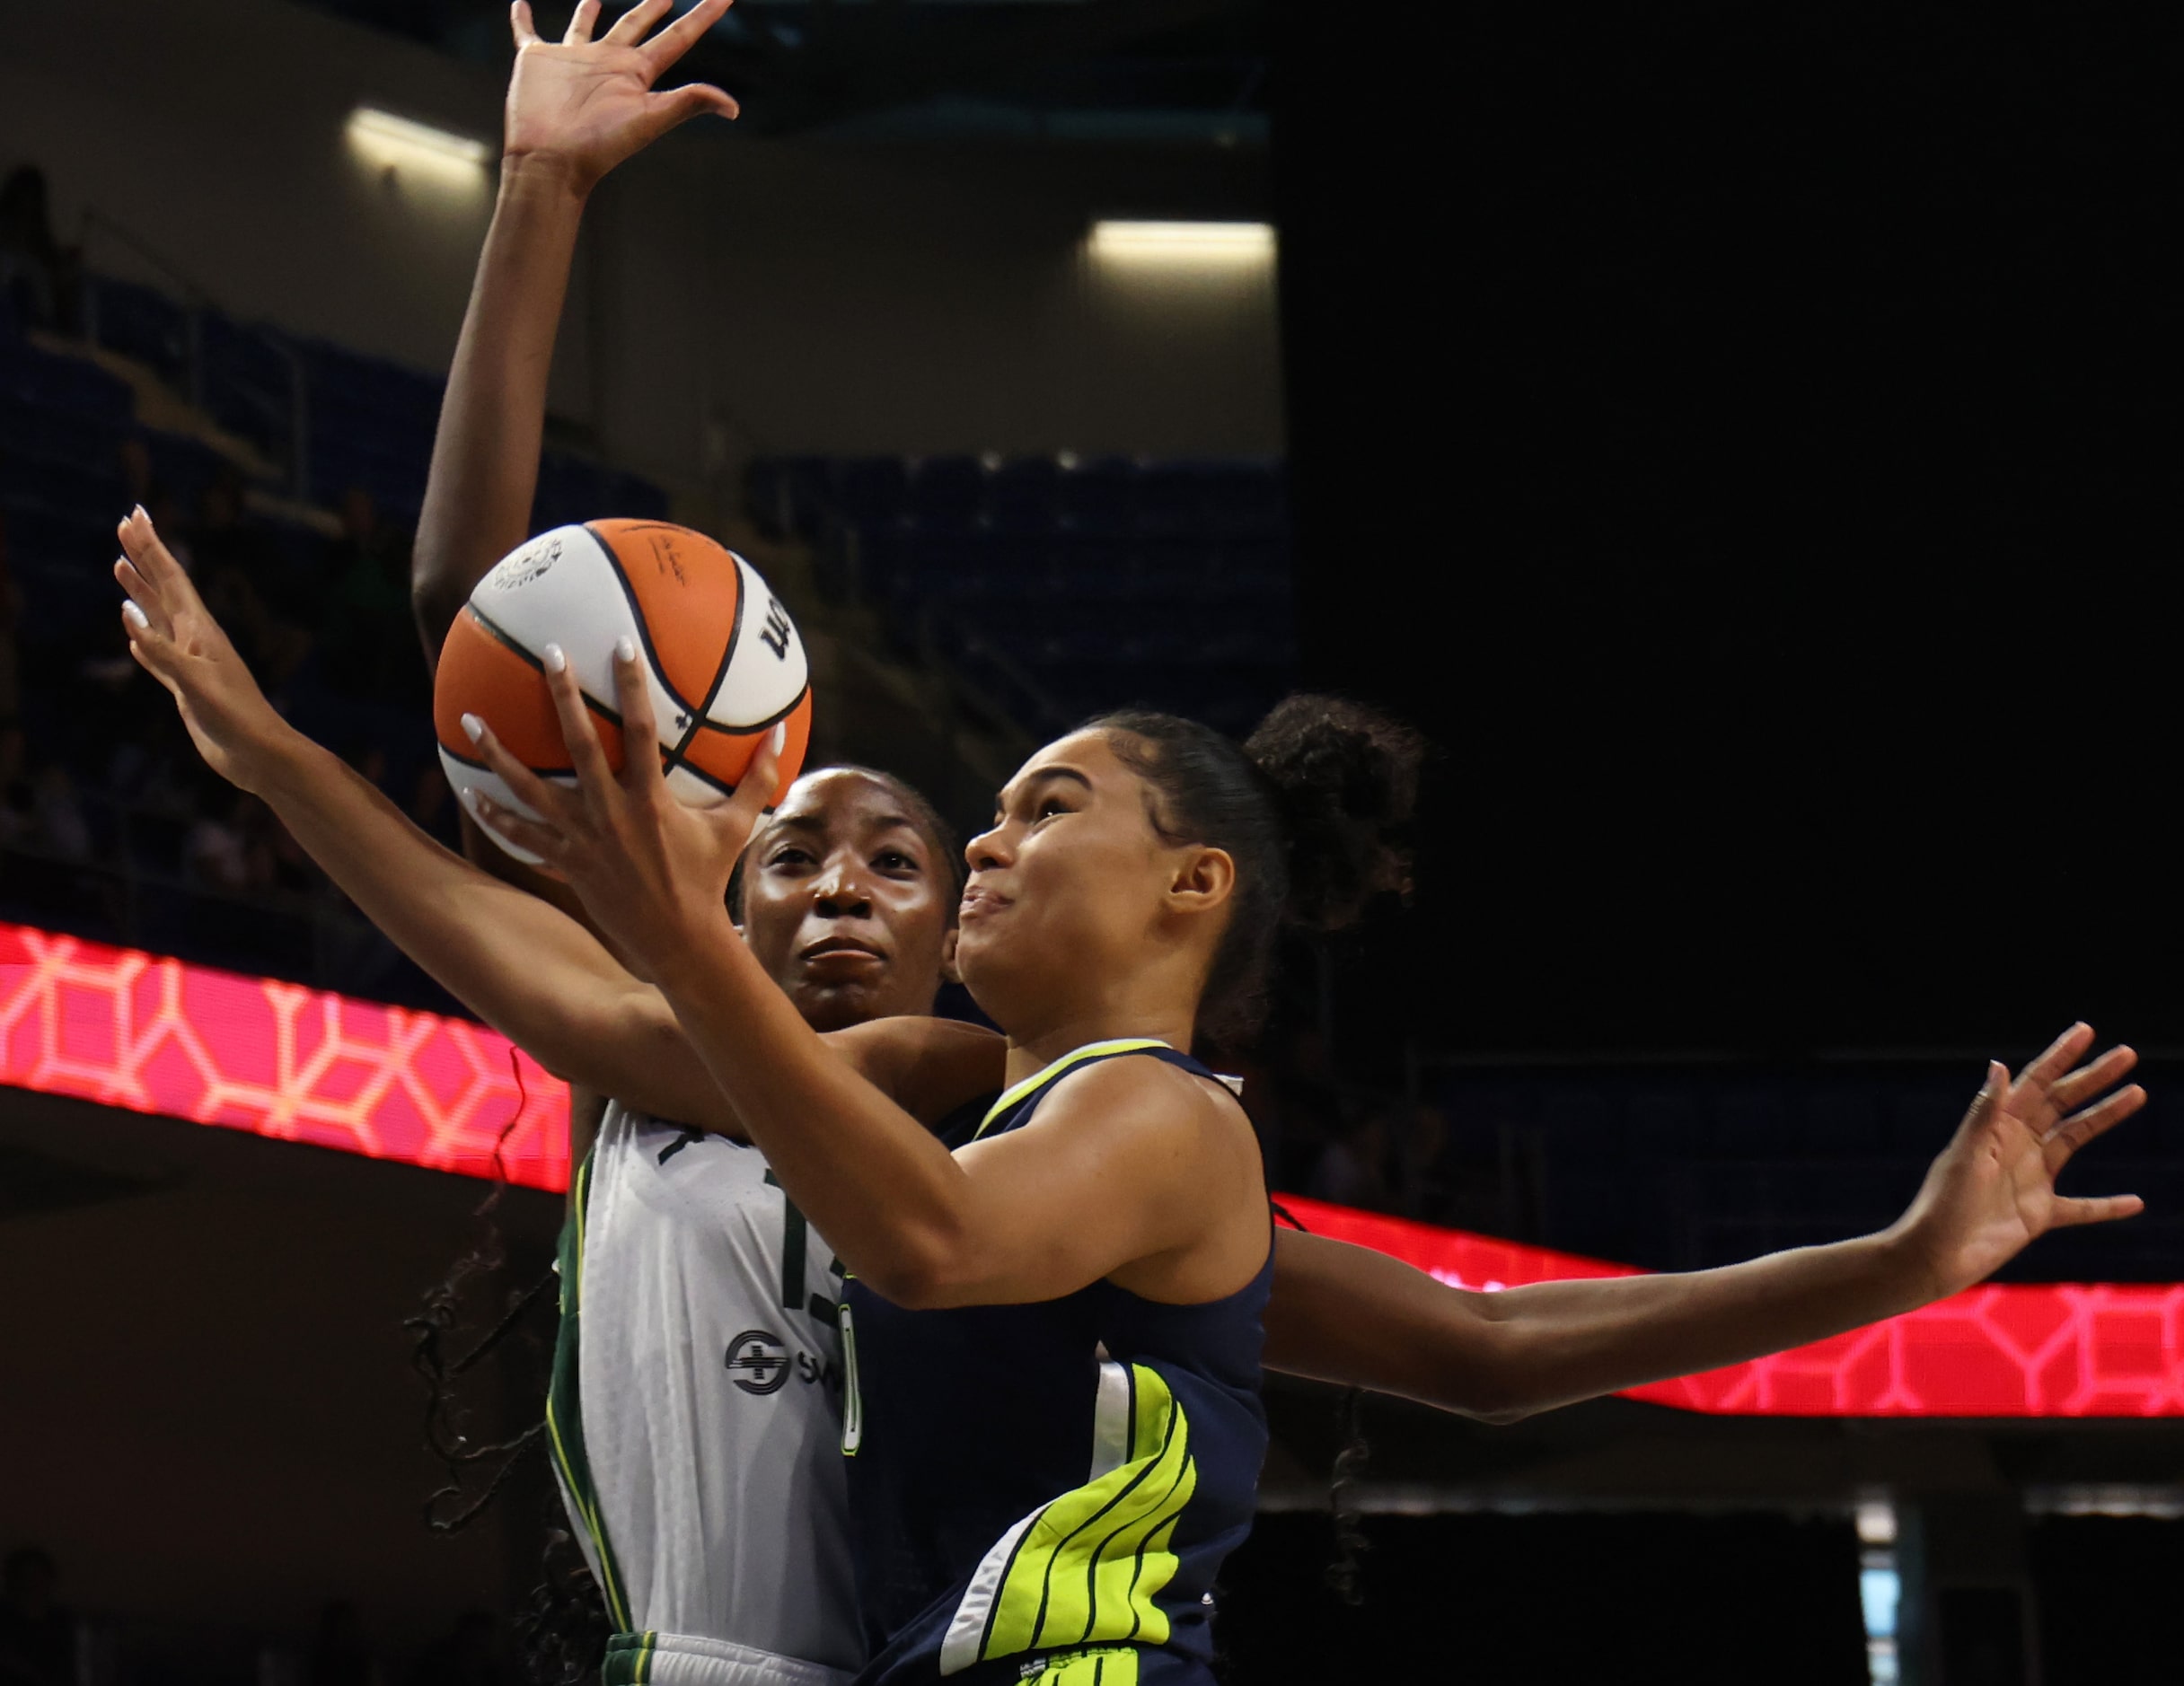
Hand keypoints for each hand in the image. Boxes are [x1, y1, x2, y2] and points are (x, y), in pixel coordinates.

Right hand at [113, 507, 292, 792]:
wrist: (259, 755)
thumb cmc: (235, 719)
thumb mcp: (196, 685)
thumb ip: (163, 653)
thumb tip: (129, 617)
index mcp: (200, 631)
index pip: (171, 578)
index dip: (151, 546)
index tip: (134, 515)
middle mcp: (195, 639)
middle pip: (163, 587)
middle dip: (144, 554)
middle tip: (124, 523)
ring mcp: (190, 661)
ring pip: (158, 615)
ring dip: (139, 589)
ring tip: (120, 564)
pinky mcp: (186, 685)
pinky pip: (157, 651)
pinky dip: (142, 635)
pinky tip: (133, 629)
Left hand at [461, 635, 784, 974]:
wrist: (678, 939)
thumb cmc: (709, 879)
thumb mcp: (738, 827)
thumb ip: (758, 779)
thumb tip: (782, 732)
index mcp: (651, 799)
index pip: (641, 730)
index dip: (631, 685)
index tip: (620, 645)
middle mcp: (611, 813)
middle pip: (579, 745)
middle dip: (564, 695)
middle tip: (548, 654)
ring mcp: (583, 838)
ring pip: (531, 789)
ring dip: (499, 754)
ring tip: (471, 720)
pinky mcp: (566, 862)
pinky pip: (522, 836)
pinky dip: (495, 815)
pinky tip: (471, 793)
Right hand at [503, 0, 738, 194]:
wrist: (552, 159)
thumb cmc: (600, 145)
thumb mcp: (649, 120)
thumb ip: (689, 103)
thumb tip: (733, 108)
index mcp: (637, 72)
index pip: (677, 38)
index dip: (702, 16)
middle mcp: (608, 62)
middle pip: (636, 25)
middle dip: (653, 6)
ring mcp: (572, 60)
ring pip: (584, 26)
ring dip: (590, 11)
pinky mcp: (537, 61)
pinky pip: (527, 33)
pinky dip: (521, 19)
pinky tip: (520, 5)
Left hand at [1892, 1024, 2145, 1300]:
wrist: (1935, 1254)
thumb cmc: (1943, 1203)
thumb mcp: (1967, 1154)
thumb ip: (1985, 1112)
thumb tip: (2000, 1065)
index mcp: (1996, 1126)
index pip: (2035, 1082)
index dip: (2060, 1056)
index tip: (2086, 1031)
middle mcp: (2016, 1146)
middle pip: (2063, 1103)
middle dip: (2093, 1078)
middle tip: (2127, 1054)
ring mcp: (2030, 1178)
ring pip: (2076, 1140)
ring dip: (2105, 1117)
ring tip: (2137, 1094)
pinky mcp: (2039, 1214)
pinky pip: (2082, 1208)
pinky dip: (2107, 1206)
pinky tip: (2135, 1202)